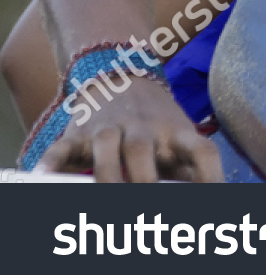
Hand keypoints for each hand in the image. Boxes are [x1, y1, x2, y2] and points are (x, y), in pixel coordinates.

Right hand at [39, 76, 223, 182]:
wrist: (121, 69)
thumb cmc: (157, 122)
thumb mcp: (179, 136)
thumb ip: (190, 166)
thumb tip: (210, 196)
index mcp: (175, 132)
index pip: (201, 150)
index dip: (211, 175)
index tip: (215, 198)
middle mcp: (143, 129)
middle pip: (142, 149)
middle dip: (144, 180)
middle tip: (145, 204)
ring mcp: (109, 127)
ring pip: (105, 146)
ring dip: (106, 174)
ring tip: (106, 198)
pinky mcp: (79, 132)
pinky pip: (62, 148)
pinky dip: (51, 164)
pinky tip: (42, 179)